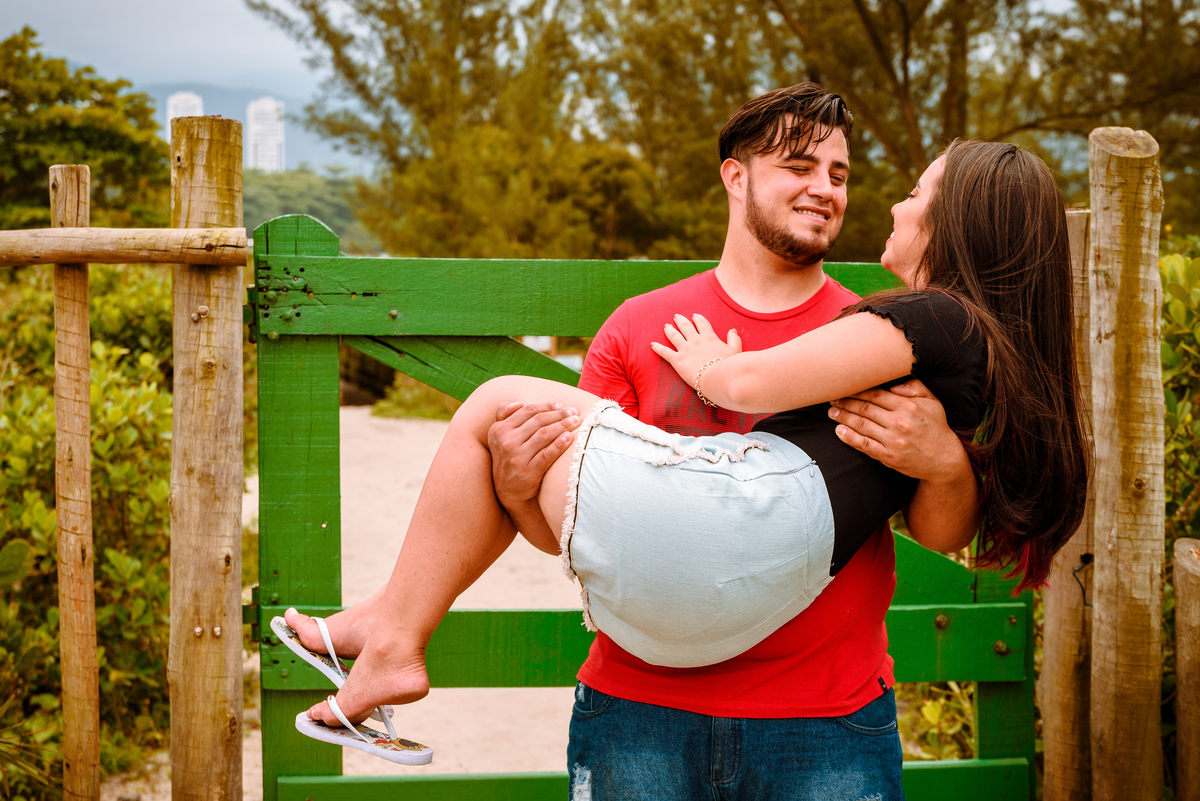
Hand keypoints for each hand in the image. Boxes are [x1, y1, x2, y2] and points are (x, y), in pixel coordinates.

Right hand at [487, 402, 580, 506]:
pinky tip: (569, 437)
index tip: (561, 406)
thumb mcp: (498, 436)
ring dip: (563, 425)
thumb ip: (503, 416)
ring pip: (544, 434)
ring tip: (576, 422)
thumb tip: (519, 402)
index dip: (547, 406)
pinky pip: (547, 454)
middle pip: (538, 421)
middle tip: (573, 412)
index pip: (527, 411)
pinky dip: (559, 444)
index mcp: (499, 430)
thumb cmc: (509, 458)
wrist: (508, 491)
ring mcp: (517, 457)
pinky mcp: (528, 471)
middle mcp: (506, 442)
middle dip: (559, 414)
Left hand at [650, 313, 741, 388]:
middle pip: (686, 326)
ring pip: (674, 336)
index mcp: (709, 337)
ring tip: (666, 326)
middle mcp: (696, 340)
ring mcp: (685, 349)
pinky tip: (652, 344)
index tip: (694, 315)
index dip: (697, 319)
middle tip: (676, 317)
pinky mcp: (677, 360)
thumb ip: (734, 340)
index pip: (702, 324)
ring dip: (669, 330)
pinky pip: (665, 352)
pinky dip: (657, 348)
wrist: (718, 377)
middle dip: (680, 321)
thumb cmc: (729, 366)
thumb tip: (732, 330)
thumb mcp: (735, 351)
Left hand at [828, 379, 967, 482]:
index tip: (846, 388)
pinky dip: (849, 437)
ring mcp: (893, 441)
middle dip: (846, 402)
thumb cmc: (936, 428)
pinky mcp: (888, 456)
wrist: (944, 460)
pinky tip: (839, 431)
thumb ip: (915, 387)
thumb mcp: (933, 402)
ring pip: (862, 425)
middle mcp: (899, 422)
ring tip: (832, 412)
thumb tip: (894, 384)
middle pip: (865, 409)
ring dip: (844, 418)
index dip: (858, 391)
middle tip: (833, 399)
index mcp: (909, 406)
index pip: (876, 395)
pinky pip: (864, 445)